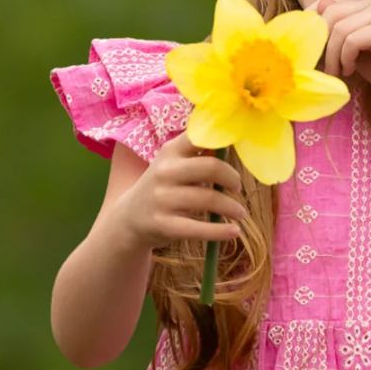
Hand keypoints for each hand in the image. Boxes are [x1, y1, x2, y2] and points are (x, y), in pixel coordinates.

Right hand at [113, 132, 246, 249]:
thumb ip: (198, 155)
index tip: (237, 154)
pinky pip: (199, 229)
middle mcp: (165, 172)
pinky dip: (221, 231)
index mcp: (170, 151)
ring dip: (232, 207)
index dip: (224, 143)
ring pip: (209, 199)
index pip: (200, 137)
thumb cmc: (163, 188)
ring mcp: (162, 198)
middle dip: (232, 178)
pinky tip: (234, 232)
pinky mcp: (164, 224)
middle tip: (238, 187)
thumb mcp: (173, 165)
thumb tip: (232, 145)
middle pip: (210, 167)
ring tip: (240, 213)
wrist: (130, 217)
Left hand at [312, 0, 370, 109]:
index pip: (328, 0)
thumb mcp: (353, 48)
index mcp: (368, 1)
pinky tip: (351, 70)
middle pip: (331, 12)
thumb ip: (336, 33)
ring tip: (338, 72)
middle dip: (321, 42)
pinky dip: (345, 58)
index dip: (311, 20)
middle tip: (323, 65)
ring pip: (339, 28)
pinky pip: (351, 40)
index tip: (306, 43)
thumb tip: (307, 24)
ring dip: (333, 55)